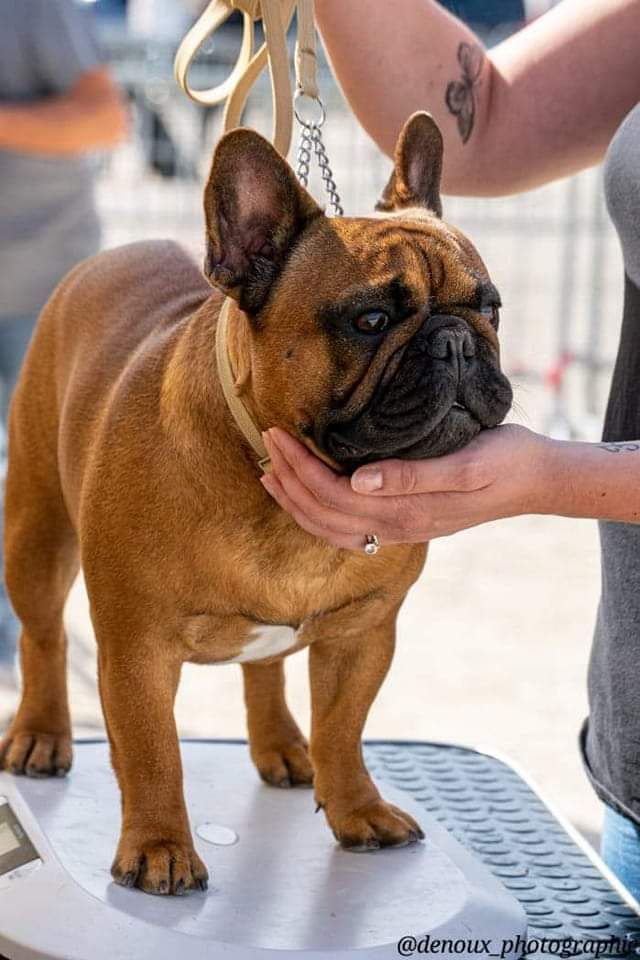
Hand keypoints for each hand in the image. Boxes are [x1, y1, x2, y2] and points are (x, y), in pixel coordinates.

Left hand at [260, 424, 556, 549]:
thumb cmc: (504, 461)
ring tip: (269, 469)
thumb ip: (413, 476)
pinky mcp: (402, 520)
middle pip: (322, 513)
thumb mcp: (466, 463)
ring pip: (329, 526)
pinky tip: (305, 491)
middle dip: (287, 479)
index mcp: (404, 512)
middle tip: (266, 439)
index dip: (300, 468)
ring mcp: (397, 527)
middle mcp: (395, 526)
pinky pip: (345, 526)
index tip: (278, 433)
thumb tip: (360, 482)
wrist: (535, 480)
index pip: (333, 495)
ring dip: (294, 499)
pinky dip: (315, 510)